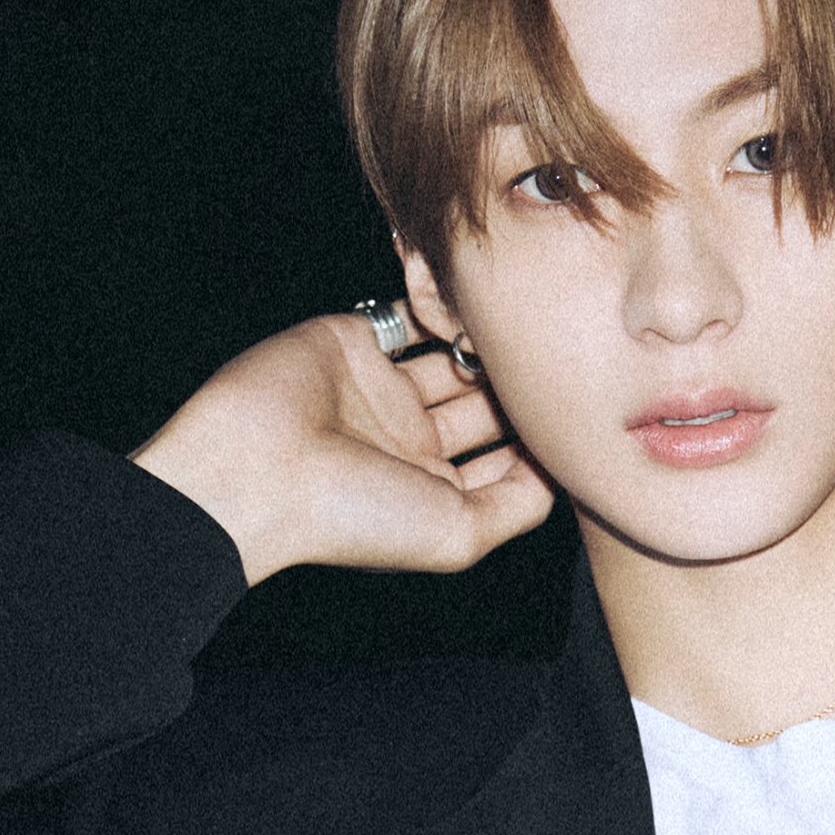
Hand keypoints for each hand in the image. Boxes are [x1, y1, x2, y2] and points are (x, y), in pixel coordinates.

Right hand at [132, 311, 552, 584]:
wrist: (258, 467)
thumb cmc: (351, 515)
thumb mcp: (457, 535)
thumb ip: (516, 506)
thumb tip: (554, 471)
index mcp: (435, 492)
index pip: (506, 461)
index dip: (541, 438)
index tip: (575, 410)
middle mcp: (412, 442)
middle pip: (486, 404)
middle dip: (519, 383)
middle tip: (556, 354)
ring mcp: (384, 391)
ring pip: (452, 356)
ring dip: (484, 341)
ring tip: (518, 325)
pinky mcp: (354, 343)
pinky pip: (408, 315)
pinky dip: (437, 302)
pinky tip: (468, 299)